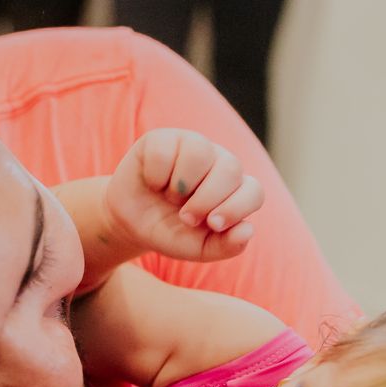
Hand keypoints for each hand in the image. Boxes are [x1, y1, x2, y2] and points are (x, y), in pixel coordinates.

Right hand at [103, 130, 264, 265]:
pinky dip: (155, 176)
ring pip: (200, 153)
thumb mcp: (198, 248)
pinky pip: (165, 152)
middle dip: (206, 200)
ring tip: (170, 197)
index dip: (236, 208)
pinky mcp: (163, 138)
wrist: (132, 224)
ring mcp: (192, 145)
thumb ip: (226, 245)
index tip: (213, 225)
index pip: (253, 191)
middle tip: (185, 218)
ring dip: (181, 185)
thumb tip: (247, 230)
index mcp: (234, 189)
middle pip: (231, 168)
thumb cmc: (171, 232)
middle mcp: (218, 162)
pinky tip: (153, 183)